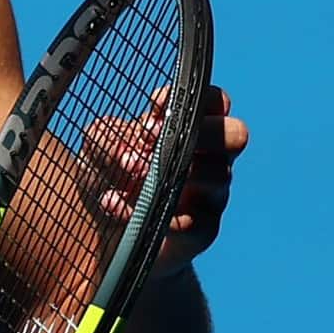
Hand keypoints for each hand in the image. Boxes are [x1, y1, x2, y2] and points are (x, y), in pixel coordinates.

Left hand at [78, 85, 248, 278]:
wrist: (104, 233)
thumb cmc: (109, 178)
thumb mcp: (96, 149)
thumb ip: (106, 136)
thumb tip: (128, 151)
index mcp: (191, 128)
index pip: (215, 101)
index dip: (194, 99)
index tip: (156, 112)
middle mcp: (210, 158)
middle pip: (236, 134)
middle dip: (203, 133)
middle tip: (156, 142)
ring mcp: (211, 195)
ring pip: (218, 175)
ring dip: (169, 172)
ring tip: (128, 173)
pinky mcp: (201, 231)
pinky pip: (189, 220)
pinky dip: (148, 212)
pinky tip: (115, 204)